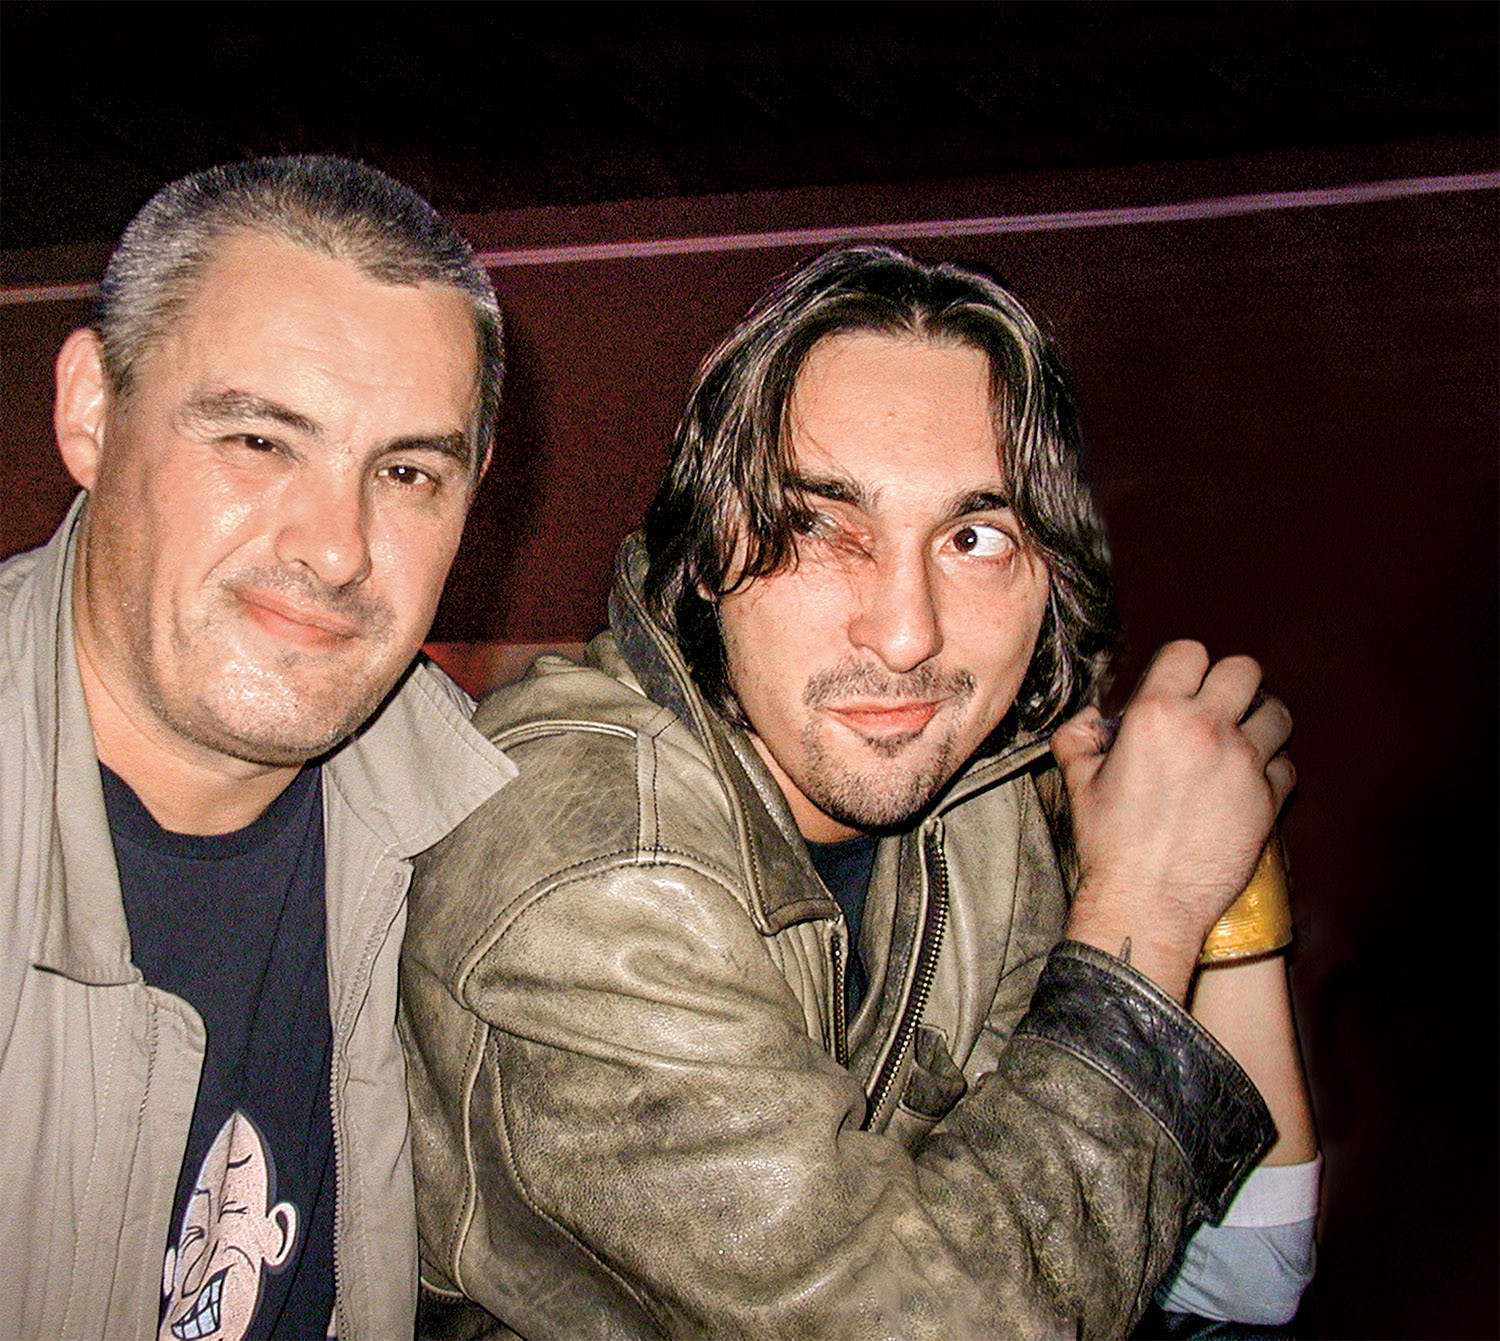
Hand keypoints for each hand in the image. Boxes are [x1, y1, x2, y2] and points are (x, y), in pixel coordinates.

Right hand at [1052, 640, 1295, 1000]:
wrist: (1147, 900)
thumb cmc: (1110, 842)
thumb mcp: (1077, 781)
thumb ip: (1079, 737)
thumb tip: (1093, 718)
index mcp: (1155, 715)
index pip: (1189, 652)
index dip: (1184, 666)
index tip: (1180, 686)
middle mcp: (1205, 729)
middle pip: (1244, 670)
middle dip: (1231, 684)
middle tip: (1218, 707)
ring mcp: (1243, 763)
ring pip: (1277, 714)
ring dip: (1261, 720)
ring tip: (1243, 739)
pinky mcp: (1269, 798)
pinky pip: (1286, 765)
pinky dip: (1271, 769)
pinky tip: (1248, 782)